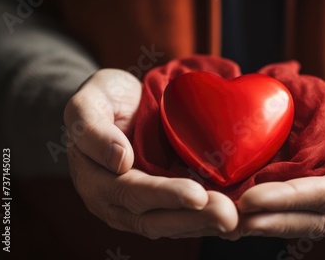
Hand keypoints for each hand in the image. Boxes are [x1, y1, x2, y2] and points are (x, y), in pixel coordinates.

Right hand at [64, 69, 237, 237]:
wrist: (119, 104)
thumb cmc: (104, 100)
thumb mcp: (88, 103)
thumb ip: (92, 129)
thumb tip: (118, 160)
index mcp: (97, 182)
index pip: (132, 194)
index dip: (165, 196)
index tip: (197, 195)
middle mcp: (118, 204)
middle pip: (156, 219)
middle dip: (194, 219)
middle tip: (229, 215)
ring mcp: (142, 207)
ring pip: (174, 225)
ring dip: (206, 225)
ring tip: (237, 220)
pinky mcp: (163, 203)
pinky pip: (185, 218)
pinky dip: (208, 222)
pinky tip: (236, 222)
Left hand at [235, 75, 324, 237]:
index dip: (289, 199)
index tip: (252, 199)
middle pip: (310, 219)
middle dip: (269, 220)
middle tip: (230, 219)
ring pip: (301, 224)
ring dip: (265, 225)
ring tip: (230, 224)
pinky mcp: (323, 203)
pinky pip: (297, 214)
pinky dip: (270, 217)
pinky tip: (244, 215)